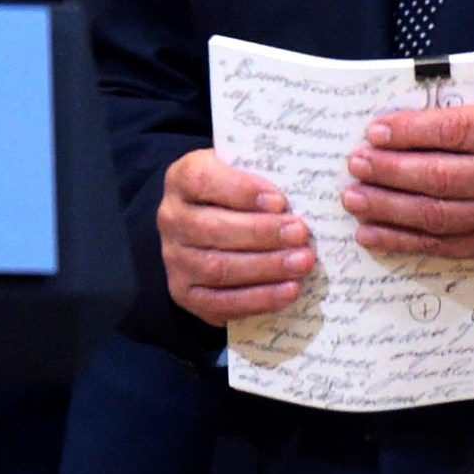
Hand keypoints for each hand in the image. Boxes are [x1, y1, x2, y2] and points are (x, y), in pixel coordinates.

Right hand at [157, 148, 315, 325]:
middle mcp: (171, 219)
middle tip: (301, 234)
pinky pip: (220, 303)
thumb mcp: (245, 171)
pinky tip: (289, 291)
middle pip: (213, 230)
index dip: (241, 191)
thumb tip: (301, 196)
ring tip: (302, 263)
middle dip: (263, 234)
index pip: (202, 180)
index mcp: (182, 179)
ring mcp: (175, 259)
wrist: (212, 227)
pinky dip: (259, 299)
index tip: (279, 201)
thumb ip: (264, 174)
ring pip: (218, 268)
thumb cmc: (239, 195)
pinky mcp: (185, 294)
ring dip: (266, 267)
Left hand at [340, 96, 473, 259]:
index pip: (454, 131)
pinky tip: (373, 233)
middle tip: (356, 166)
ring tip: (355, 199)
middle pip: (441, 177)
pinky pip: (444, 246)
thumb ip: (459, 118)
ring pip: (438, 216)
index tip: (374, 133)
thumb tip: (394, 128)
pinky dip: (403, 241)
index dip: (410, 133)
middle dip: (390, 172)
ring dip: (388, 209)